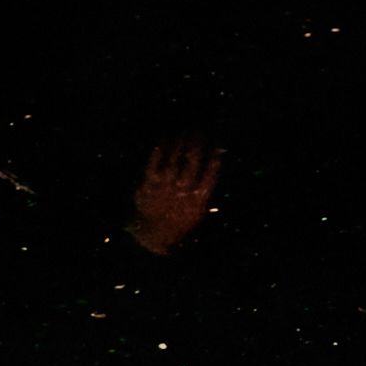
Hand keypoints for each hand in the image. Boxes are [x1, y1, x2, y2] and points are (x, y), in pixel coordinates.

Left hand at [121, 136, 223, 257]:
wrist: (152, 236)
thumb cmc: (179, 223)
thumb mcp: (198, 212)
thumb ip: (205, 191)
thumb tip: (214, 168)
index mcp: (198, 198)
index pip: (211, 173)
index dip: (215, 157)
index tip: (217, 144)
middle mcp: (182, 190)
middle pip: (192, 161)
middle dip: (197, 142)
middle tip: (199, 130)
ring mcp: (164, 186)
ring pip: (174, 159)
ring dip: (180, 143)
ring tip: (184, 131)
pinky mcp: (148, 185)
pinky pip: (153, 163)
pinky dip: (159, 151)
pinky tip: (164, 140)